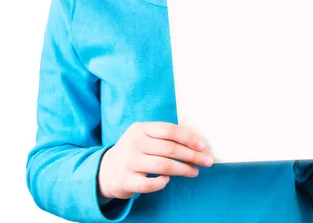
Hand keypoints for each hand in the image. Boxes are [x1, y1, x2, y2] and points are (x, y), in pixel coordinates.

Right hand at [97, 121, 213, 200]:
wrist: (106, 170)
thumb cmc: (135, 151)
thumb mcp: (145, 137)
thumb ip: (165, 137)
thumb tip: (196, 144)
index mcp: (141, 128)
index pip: (170, 130)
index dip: (189, 137)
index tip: (204, 146)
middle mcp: (134, 143)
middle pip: (170, 149)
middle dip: (192, 155)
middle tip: (207, 161)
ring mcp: (129, 162)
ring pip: (163, 166)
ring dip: (183, 169)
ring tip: (194, 172)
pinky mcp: (125, 180)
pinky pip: (149, 184)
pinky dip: (161, 183)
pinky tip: (167, 181)